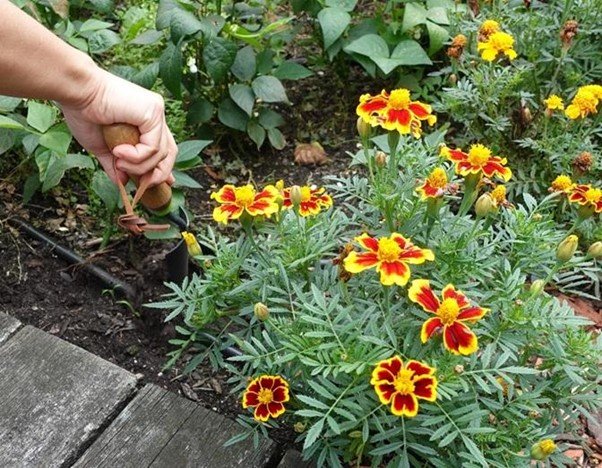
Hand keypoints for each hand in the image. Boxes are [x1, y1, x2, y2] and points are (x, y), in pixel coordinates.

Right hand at [60, 67, 176, 186]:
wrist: (76, 92)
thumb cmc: (84, 113)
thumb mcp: (102, 147)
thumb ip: (115, 164)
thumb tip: (122, 183)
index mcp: (145, 120)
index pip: (163, 147)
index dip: (163, 168)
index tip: (157, 183)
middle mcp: (154, 114)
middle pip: (170, 152)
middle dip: (158, 173)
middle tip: (142, 184)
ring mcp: (156, 112)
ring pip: (160, 154)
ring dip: (139, 166)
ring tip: (118, 161)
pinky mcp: (154, 111)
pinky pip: (153, 147)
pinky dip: (137, 157)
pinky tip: (120, 151)